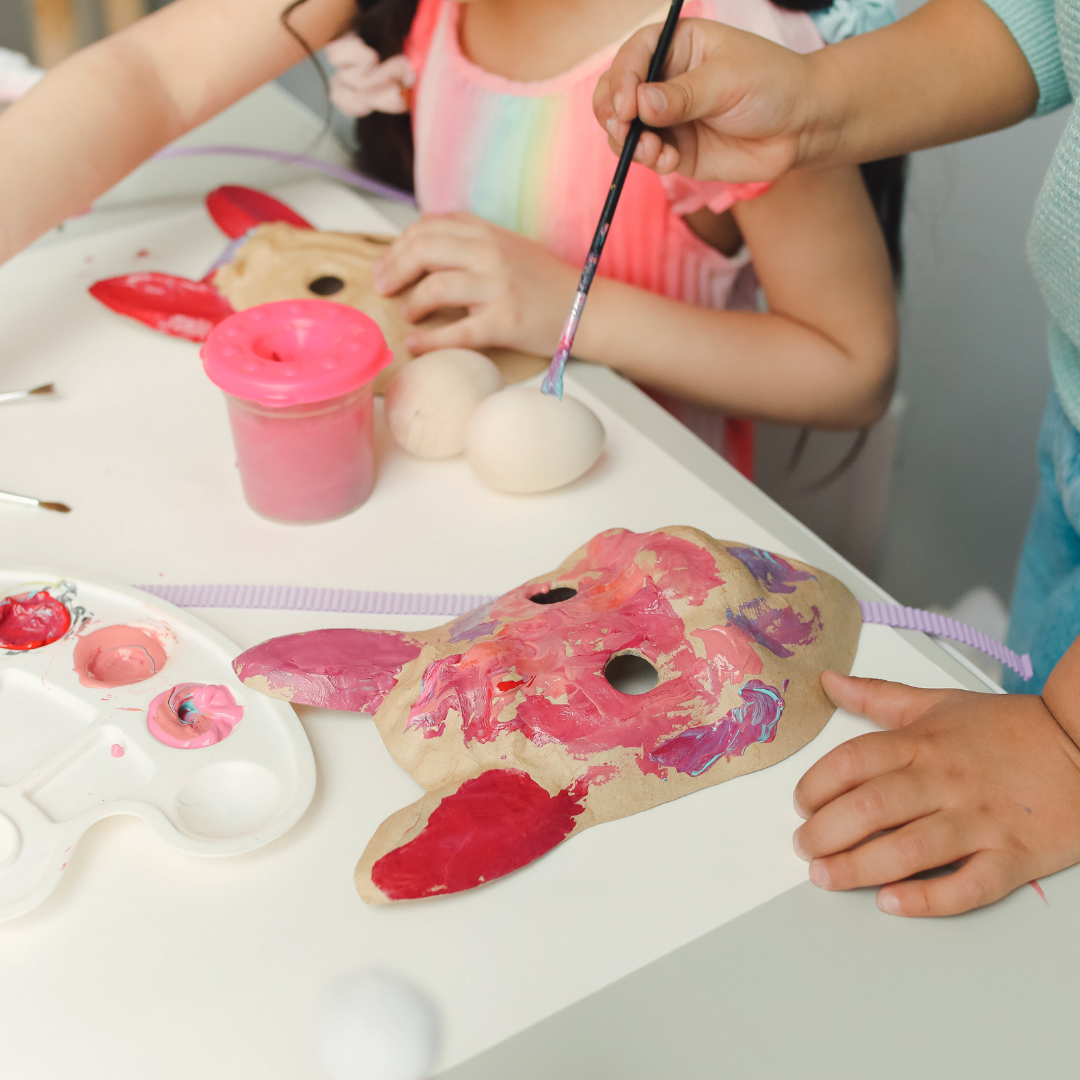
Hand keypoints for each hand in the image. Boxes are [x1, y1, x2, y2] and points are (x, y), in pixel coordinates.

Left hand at [371, 212, 577, 354]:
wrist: (587, 308)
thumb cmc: (544, 282)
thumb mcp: (507, 246)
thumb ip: (469, 239)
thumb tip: (421, 244)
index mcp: (486, 232)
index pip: (427, 228)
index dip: (397, 246)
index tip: (385, 265)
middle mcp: (490, 253)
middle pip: (423, 250)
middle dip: (393, 270)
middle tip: (382, 288)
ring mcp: (497, 287)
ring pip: (435, 287)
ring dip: (411, 303)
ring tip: (407, 313)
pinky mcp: (504, 322)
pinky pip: (456, 331)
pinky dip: (428, 340)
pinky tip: (414, 344)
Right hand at [593, 18, 822, 182]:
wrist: (802, 126)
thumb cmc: (772, 85)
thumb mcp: (727, 81)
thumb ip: (683, 95)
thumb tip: (640, 105)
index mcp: (677, 46)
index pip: (633, 57)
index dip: (622, 80)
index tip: (627, 107)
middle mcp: (666, 80)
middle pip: (618, 94)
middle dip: (614, 114)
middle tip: (625, 131)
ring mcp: (669, 117)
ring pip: (626, 130)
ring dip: (629, 143)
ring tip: (651, 152)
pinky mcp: (677, 150)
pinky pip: (649, 156)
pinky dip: (650, 161)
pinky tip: (669, 161)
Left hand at [792, 670, 1079, 915]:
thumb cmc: (1008, 729)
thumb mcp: (939, 703)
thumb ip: (878, 695)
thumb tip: (828, 681)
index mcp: (924, 743)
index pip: (854, 762)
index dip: (816, 784)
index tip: (801, 803)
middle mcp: (946, 781)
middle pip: (872, 807)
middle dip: (826, 832)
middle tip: (804, 847)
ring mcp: (981, 821)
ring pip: (910, 849)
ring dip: (859, 867)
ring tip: (826, 877)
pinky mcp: (1014, 857)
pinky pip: (968, 885)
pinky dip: (928, 898)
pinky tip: (891, 902)